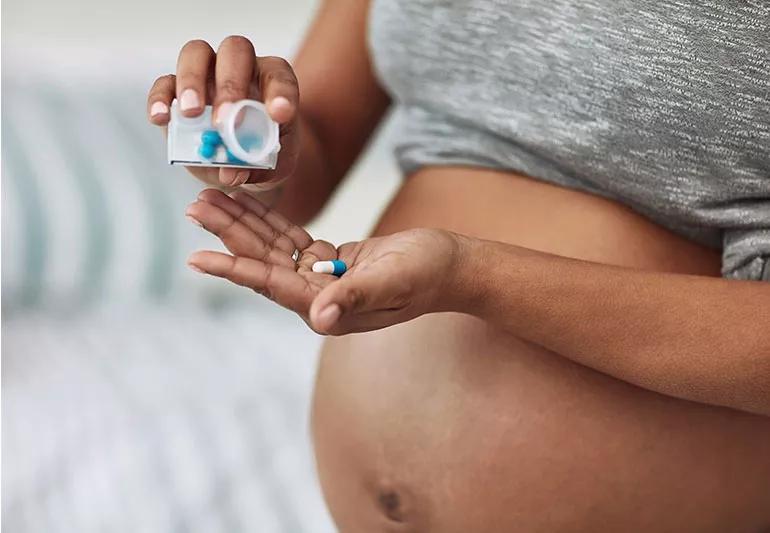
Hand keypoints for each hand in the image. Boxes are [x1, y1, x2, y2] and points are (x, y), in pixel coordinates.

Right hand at [147, 36, 299, 190]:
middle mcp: (241, 68)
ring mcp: (207, 74)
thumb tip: (230, 173)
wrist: (243, 163)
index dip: (279, 92)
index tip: (279, 116)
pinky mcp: (177, 90)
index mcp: (272, 81)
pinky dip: (160, 98)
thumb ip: (257, 168)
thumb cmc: (263, 155)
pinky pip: (165, 82)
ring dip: (191, 81)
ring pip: (196, 54)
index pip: (279, 75)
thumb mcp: (271, 166)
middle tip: (224, 121)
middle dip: (230, 84)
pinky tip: (160, 119)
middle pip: (234, 50)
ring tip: (191, 114)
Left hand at [185, 189, 464, 333]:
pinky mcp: (333, 261)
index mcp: (328, 307)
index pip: (272, 284)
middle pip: (264, 262)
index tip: (196, 257)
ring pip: (274, 249)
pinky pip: (293, 240)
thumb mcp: (395, 280)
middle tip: (195, 206)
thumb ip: (357, 298)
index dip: (234, 269)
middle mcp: (318, 298)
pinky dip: (271, 222)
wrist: (453, 268)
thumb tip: (319, 318)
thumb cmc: (429, 274)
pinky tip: (250, 205)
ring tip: (211, 200)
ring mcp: (324, 280)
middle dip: (229, 235)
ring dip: (243, 225)